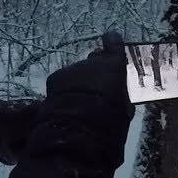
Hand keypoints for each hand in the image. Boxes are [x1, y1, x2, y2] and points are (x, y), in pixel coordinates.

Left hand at [43, 32, 134, 157]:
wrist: (75, 138)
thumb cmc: (108, 128)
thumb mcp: (123, 113)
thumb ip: (120, 96)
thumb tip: (117, 92)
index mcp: (113, 69)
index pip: (114, 46)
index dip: (113, 43)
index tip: (112, 39)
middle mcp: (91, 64)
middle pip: (94, 61)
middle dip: (97, 70)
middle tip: (99, 88)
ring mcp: (71, 70)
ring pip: (78, 73)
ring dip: (81, 83)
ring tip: (82, 104)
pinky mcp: (54, 80)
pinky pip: (64, 82)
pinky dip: (67, 91)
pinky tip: (68, 107)